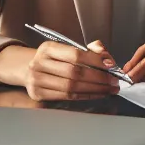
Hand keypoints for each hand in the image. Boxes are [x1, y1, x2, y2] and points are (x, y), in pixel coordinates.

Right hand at [0, 39, 123, 101]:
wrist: (30, 69)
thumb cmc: (55, 59)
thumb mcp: (68, 48)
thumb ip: (90, 49)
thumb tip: (107, 57)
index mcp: (48, 48)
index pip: (76, 54)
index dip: (96, 61)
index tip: (112, 65)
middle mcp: (39, 63)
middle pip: (75, 73)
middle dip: (99, 78)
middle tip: (114, 80)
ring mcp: (36, 80)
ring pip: (72, 87)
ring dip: (95, 89)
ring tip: (110, 89)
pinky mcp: (37, 94)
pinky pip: (67, 96)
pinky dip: (86, 96)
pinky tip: (98, 94)